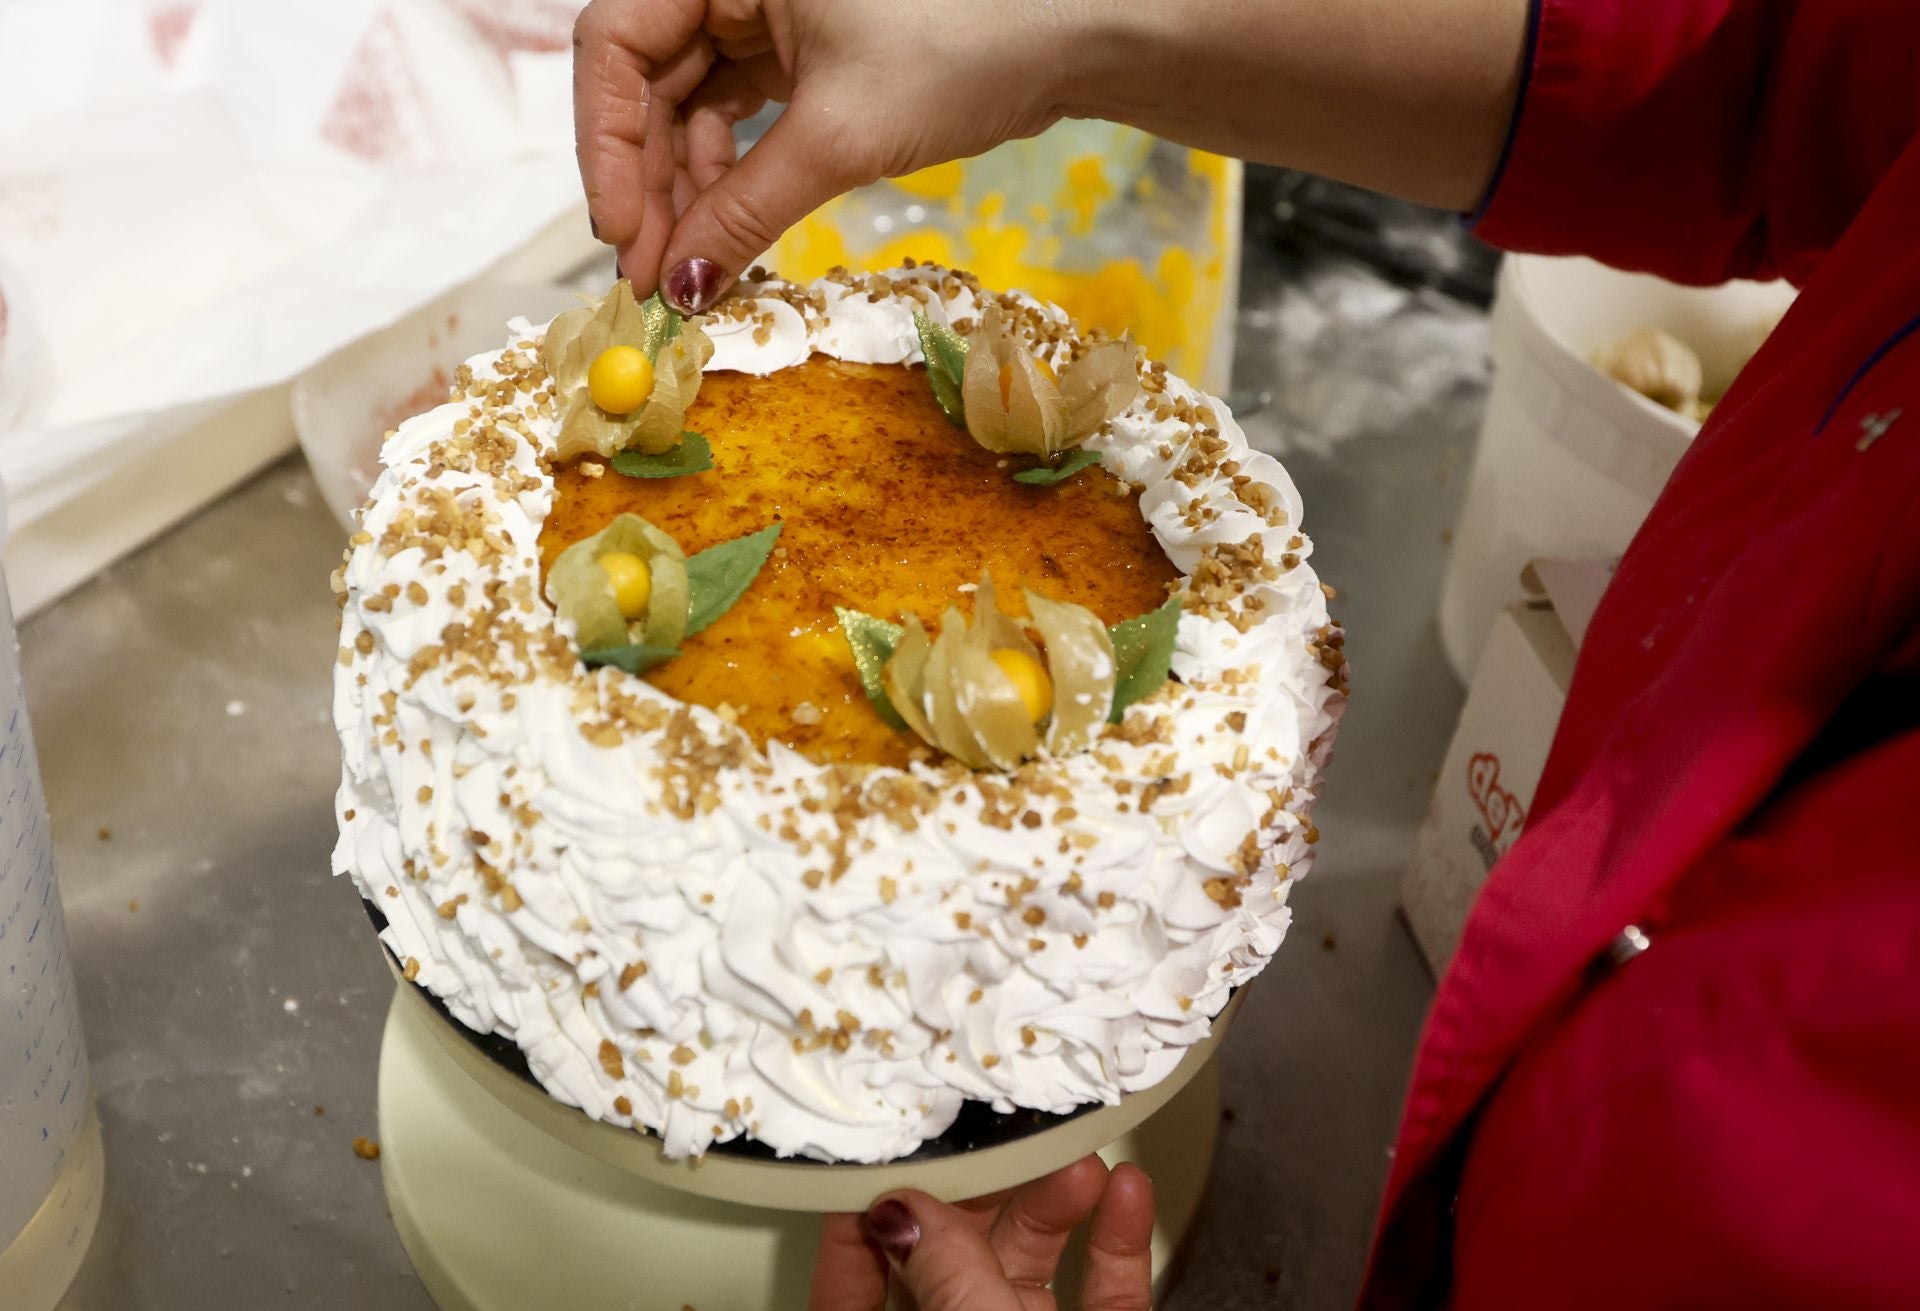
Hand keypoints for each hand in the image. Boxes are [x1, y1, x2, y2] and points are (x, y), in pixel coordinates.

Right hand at [572, 0, 1073, 311]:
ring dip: (685, 192)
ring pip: (687, 106)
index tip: (623, 234)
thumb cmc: (965, 46)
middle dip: (647, 184)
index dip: (604, 144)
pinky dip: (729, 177)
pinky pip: (735, 115)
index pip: (613, 43)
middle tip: (653, 280)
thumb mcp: (842, 135)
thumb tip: (680, 289)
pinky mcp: (797, 50)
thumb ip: (747, 210)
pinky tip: (726, 239)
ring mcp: (762, 10)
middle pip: (645, 82)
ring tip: (691, 276)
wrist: (1071, 33)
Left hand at [805, 1156, 1154, 1310]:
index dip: (863, 1215)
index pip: (851, 1285)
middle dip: (980, 1188)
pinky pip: (1102, 1293)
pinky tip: (1127, 1193)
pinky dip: (1117, 1242)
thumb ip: (945, 1277)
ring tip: (1076, 1154)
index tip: (886, 1152)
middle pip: (950, 1253)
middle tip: (999, 1132)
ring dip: (1056, 1200)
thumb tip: (903, 1210)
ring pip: (1029, 1263)